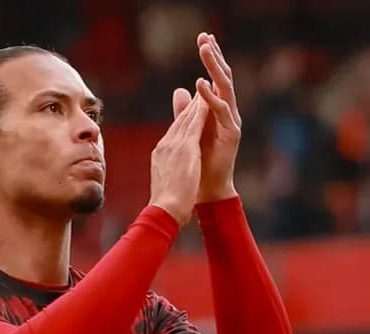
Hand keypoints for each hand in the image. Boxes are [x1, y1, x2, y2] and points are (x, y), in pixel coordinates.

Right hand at [149, 94, 209, 225]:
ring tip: (205, 87)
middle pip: (179, 121)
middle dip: (189, 105)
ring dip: (196, 102)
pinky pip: (194, 124)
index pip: (174, 132)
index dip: (183, 119)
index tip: (191, 108)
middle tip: (199, 88)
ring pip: (187, 119)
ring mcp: (173, 146)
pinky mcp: (185, 149)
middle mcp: (165, 146)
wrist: (164, 210)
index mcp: (160, 155)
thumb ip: (169, 175)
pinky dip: (201, 111)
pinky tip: (208, 101)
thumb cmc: (165, 205)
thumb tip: (169, 176)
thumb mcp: (166, 185)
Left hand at [172, 33, 241, 202]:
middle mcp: (227, 113)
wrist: (204, 191)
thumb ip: (186, 110)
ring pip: (225, 88)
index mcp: (217, 110)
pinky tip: (201, 83)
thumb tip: (180, 89)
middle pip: (222, 78)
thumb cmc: (198, 162)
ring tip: (205, 50)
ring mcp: (231, 122)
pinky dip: (211, 97)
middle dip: (214, 56)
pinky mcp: (231, 134)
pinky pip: (221, 111)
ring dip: (214, 68)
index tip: (203, 37)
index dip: (211, 58)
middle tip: (205, 36)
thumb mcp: (189, 130)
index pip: (214, 77)